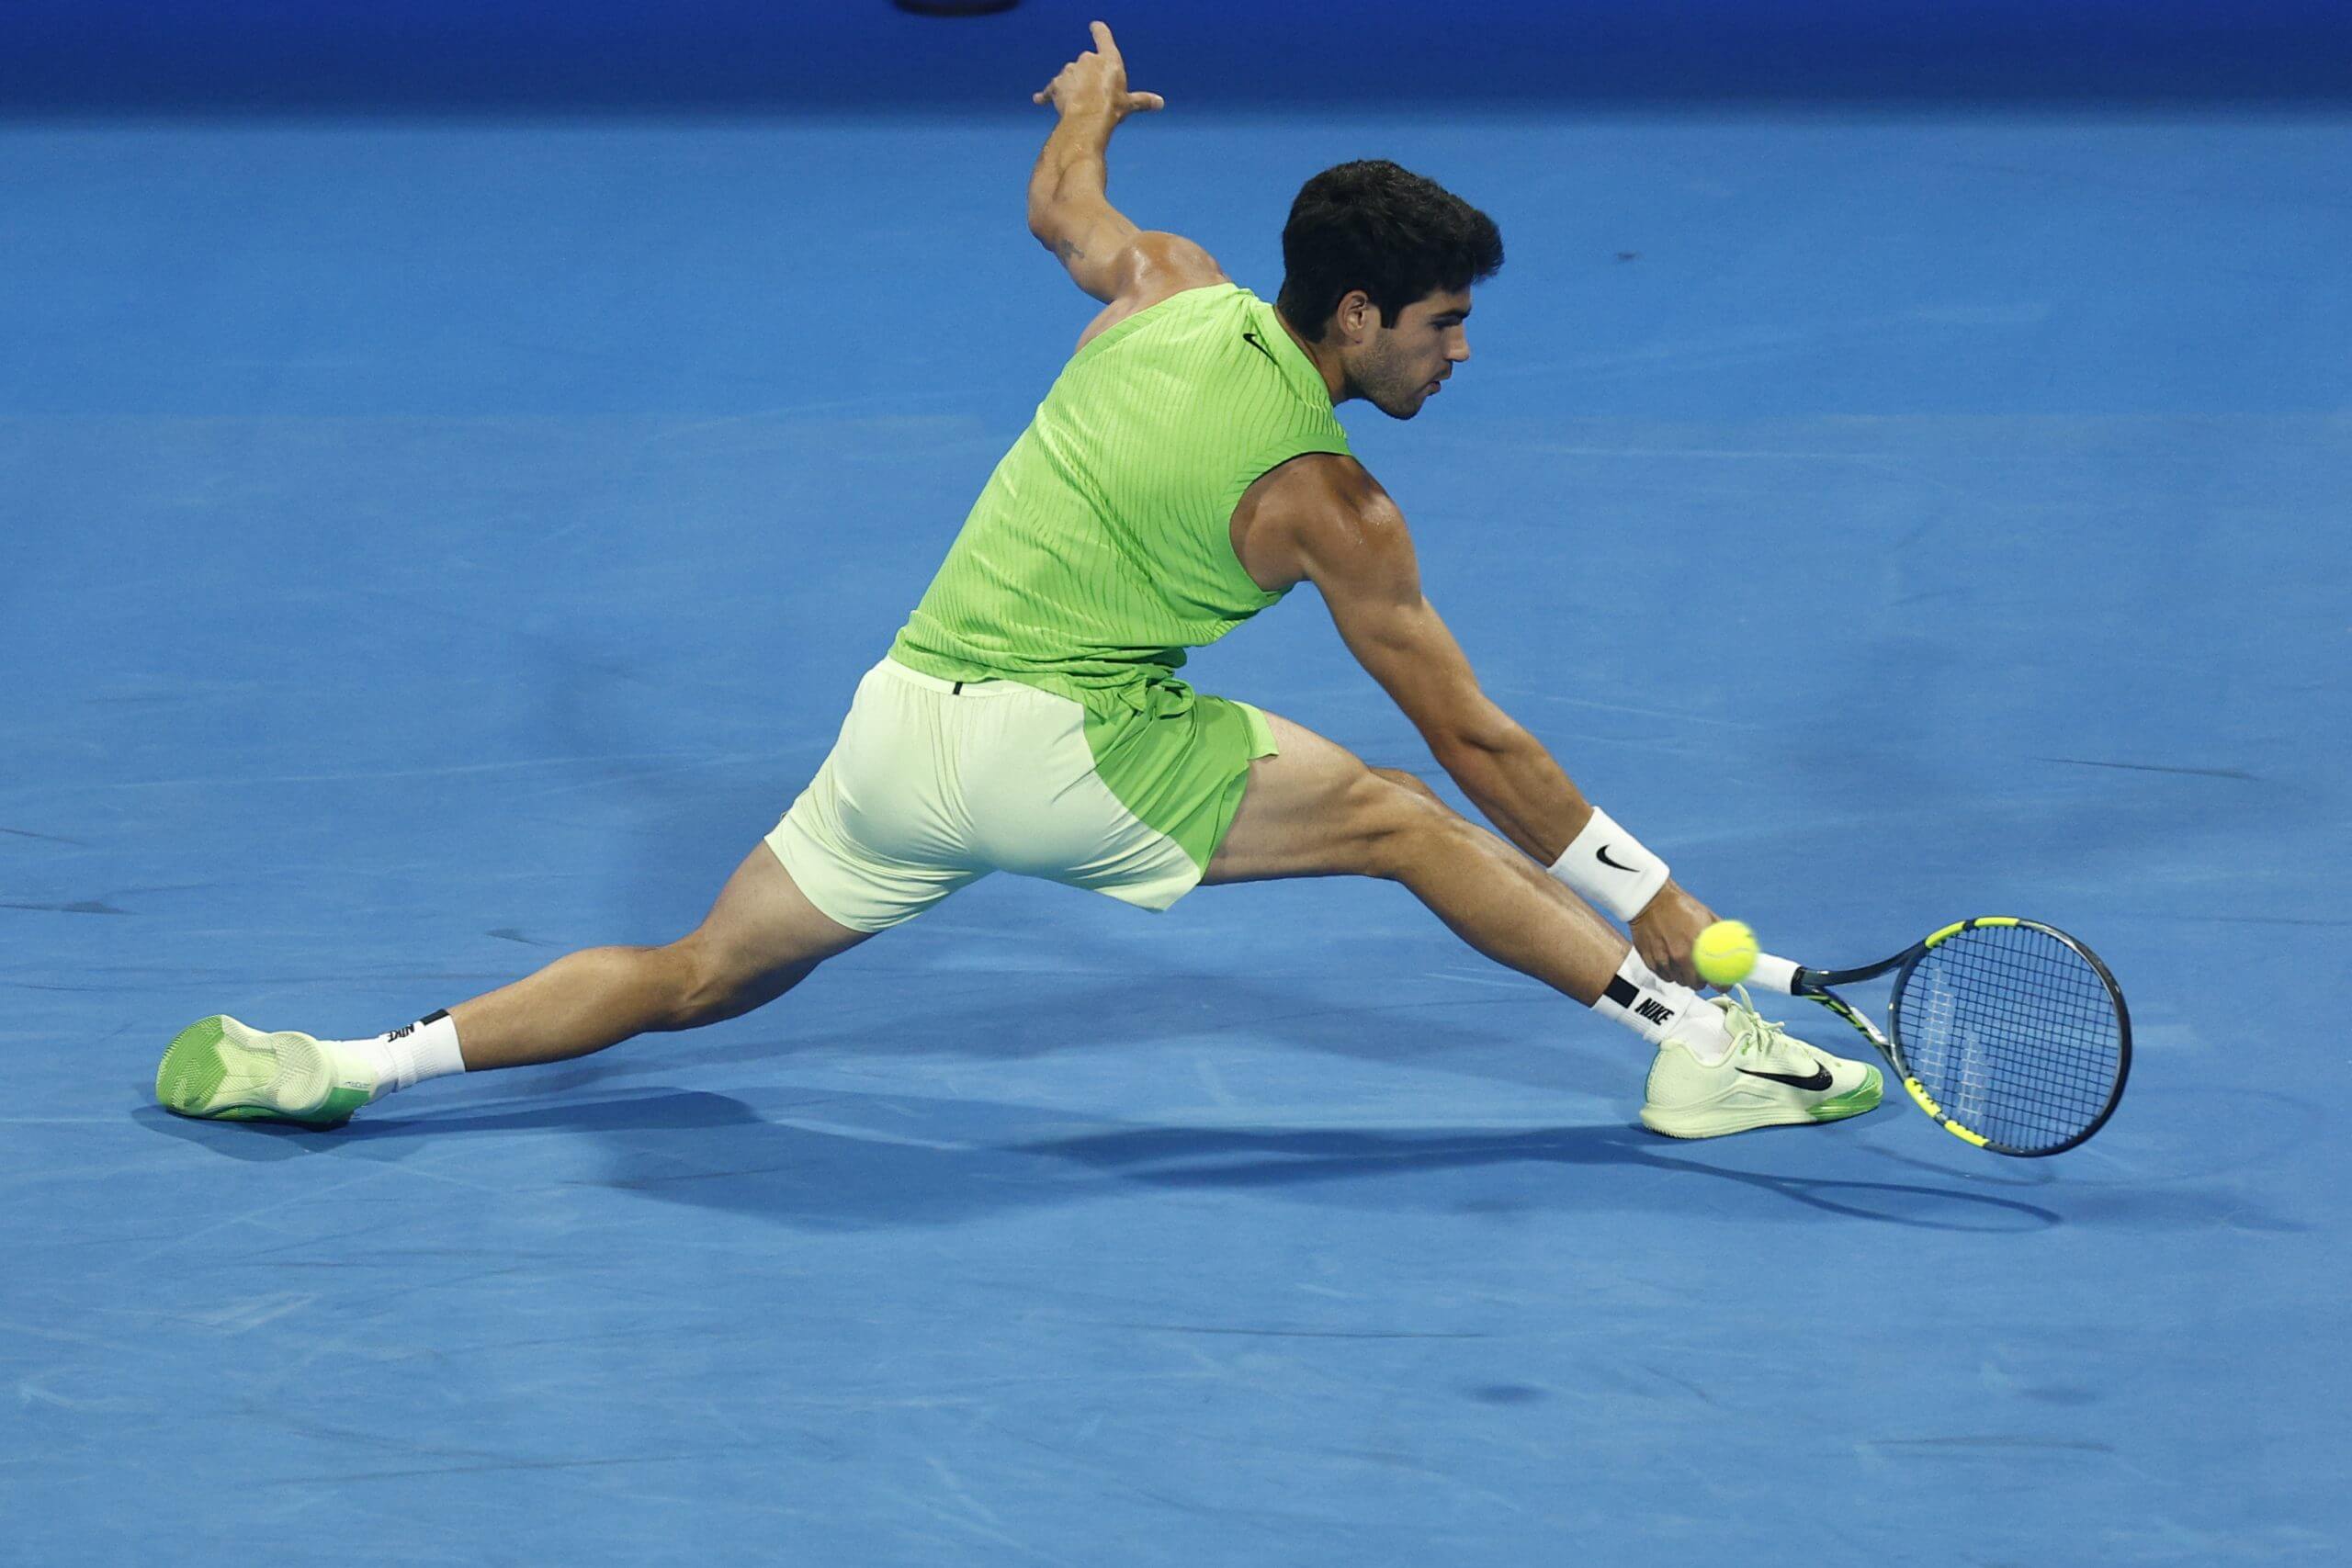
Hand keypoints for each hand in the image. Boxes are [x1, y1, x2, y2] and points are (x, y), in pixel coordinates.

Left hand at [1032, 21, 1165, 121]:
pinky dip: (1045, 95)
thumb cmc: (1111, 107)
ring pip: (1070, 76)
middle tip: (1095, 94)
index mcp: (1108, 59)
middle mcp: (1086, 59)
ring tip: (1079, 104)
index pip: (1103, 36)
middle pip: (1086, 62)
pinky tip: (1038, 100)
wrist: (1087, 119)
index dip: (1099, 31)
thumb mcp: (1129, 104)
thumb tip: (1160, 103)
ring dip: (1072, 85)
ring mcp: (1069, 71)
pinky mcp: (1055, 85)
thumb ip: (1142, 100)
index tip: (1095, 26)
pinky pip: (1050, 89)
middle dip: (1088, 75)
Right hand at [1629, 880, 1719, 990]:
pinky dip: (1670, 973)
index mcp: (1698, 944)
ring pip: (1679, 981)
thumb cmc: (1679, 905)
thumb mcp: (1706, 915)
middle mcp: (1680, 955)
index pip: (1715, 977)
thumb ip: (1720, 932)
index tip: (1725, 985)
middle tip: (1703, 973)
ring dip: (1684, 976)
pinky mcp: (1650, 960)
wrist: (1650, 899)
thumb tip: (1737, 943)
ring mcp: (1664, 959)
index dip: (1723, 985)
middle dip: (1701, 981)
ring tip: (1685, 964)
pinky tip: (1672, 962)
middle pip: (1696, 984)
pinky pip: (1664, 976)